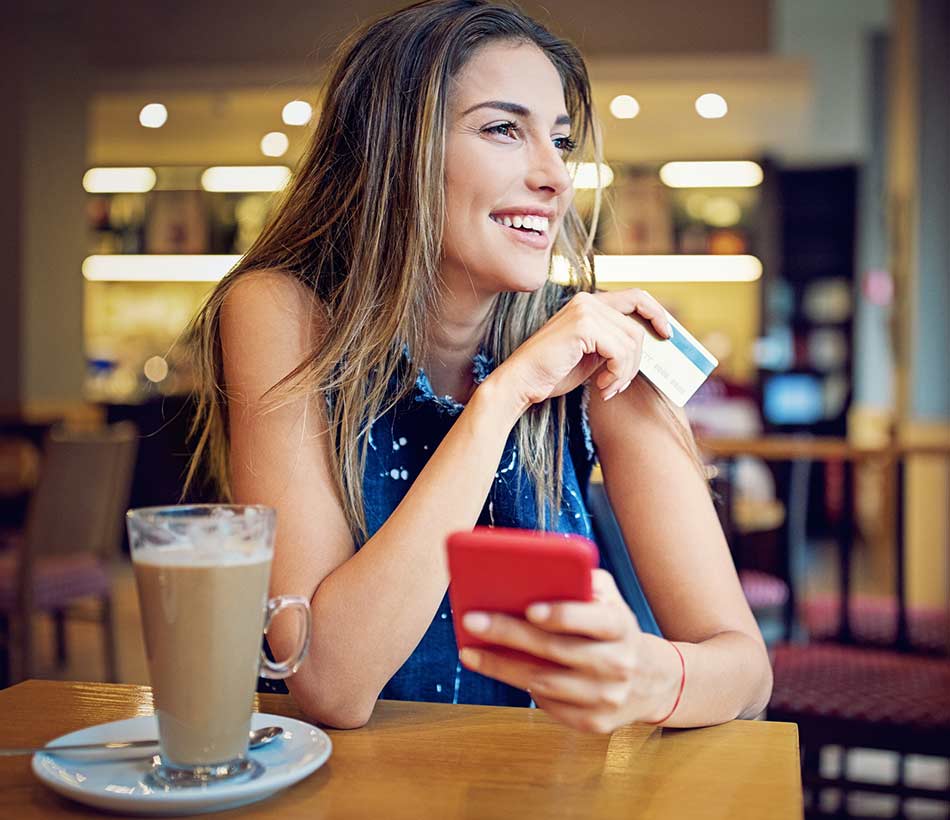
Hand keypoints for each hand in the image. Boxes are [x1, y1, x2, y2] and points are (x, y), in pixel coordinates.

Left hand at [458, 570, 681, 733]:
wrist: (651, 681)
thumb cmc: (614, 628)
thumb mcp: (610, 598)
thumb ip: (582, 581)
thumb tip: (535, 570)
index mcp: (621, 626)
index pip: (595, 620)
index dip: (564, 615)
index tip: (530, 609)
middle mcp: (617, 663)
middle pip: (556, 650)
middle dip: (510, 634)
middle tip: (472, 621)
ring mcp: (606, 697)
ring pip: (545, 683)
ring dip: (502, 666)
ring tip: (470, 652)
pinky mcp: (594, 723)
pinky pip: (549, 705)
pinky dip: (522, 688)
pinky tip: (499, 670)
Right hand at [493, 289, 671, 408]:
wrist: (522, 382)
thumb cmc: (552, 372)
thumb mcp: (591, 355)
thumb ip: (613, 344)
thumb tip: (646, 347)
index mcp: (588, 303)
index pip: (635, 297)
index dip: (656, 312)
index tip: (666, 334)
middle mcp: (587, 300)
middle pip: (637, 326)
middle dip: (637, 360)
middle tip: (621, 382)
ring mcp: (585, 311)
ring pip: (632, 341)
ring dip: (625, 371)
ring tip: (608, 387)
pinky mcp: (583, 326)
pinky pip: (620, 351)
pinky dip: (617, 373)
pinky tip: (601, 386)